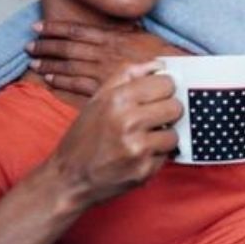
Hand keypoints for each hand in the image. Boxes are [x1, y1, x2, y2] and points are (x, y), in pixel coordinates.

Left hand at [26, 21, 184, 95]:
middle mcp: (104, 52)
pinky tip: (50, 80)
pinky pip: (78, 84)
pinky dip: (62, 81)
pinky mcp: (105, 87)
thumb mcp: (142, 35)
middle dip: (46, 45)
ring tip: (34, 62)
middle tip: (29, 46)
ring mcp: (103, 70)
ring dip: (50, 63)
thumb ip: (122, 32)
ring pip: (69, 65)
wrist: (175, 74)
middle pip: (68, 47)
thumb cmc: (162, 56)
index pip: (77, 30)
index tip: (38, 27)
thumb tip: (111, 27)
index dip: (55, 28)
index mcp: (112, 37)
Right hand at [46, 61, 182, 208]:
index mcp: (117, 99)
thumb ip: (128, 75)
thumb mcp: (98, 98)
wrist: (69, 178)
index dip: (164, 89)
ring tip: (144, 138)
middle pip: (175, 107)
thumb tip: (159, 65)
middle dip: (167, 112)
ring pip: (174, 133)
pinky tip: (139, 154)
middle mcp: (128, 122)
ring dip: (163, 136)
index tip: (157, 96)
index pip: (165, 84)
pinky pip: (167, 155)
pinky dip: (157, 155)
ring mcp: (138, 148)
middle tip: (153, 118)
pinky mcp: (144, 170)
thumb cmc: (85, 136)